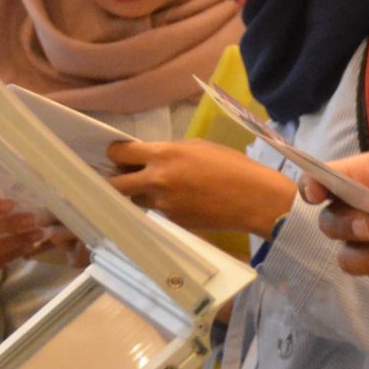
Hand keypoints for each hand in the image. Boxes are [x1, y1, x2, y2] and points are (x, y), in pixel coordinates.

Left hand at [108, 140, 294, 235]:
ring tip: (156, 189)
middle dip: (114, 180)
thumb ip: (170, 151)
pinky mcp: (172, 221)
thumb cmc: (231, 165)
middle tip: (124, 177)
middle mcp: (156, 180)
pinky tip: (180, 202)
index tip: (120, 156)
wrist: (253, 198)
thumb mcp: (198, 147)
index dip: (115, 154)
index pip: (119, 154)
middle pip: (115, 184)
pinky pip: (156, 212)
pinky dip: (161, 206)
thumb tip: (151, 157)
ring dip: (138, 194)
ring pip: (134, 200)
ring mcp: (162, 204)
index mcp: (163, 154)